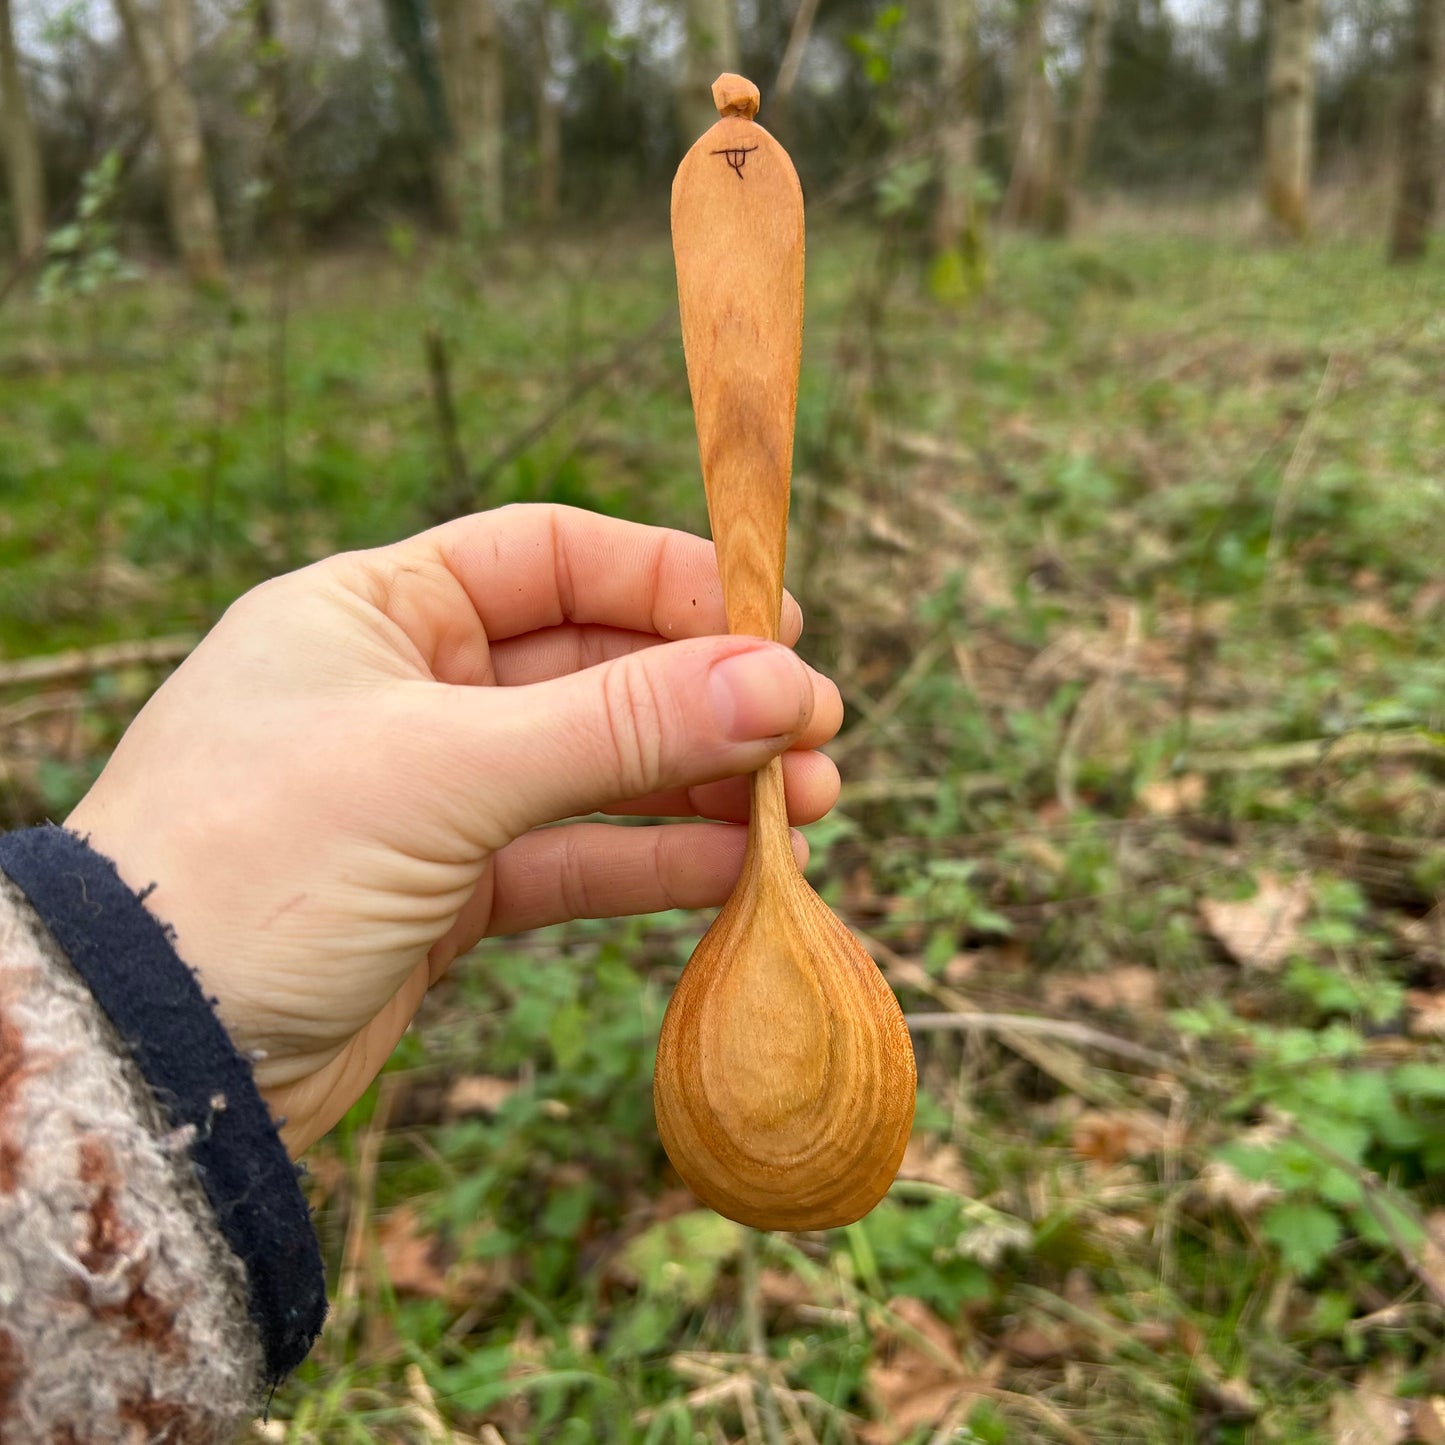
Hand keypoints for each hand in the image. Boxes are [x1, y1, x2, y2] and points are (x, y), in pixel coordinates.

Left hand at [68, 505, 842, 1152]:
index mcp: (374, 608)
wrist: (146, 1055)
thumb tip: (783, 680)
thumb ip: (621, 725)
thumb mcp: (448, 769)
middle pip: (591, 666)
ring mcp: (429, 794)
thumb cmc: (256, 863)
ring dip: (699, 784)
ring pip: (595, 770)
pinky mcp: (445, 893)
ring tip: (807, 806)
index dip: (669, 579)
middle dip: (706, 696)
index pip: (552, 557)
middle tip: (813, 730)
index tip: (776, 622)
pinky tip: (738, 869)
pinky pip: (573, 859)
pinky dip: (653, 863)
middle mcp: (404, 688)